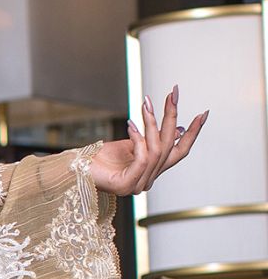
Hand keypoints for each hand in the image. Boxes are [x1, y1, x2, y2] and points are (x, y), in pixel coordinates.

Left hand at [88, 86, 207, 195]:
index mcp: (151, 171)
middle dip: (173, 117)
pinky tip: (131, 123)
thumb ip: (151, 138)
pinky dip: (139, 138)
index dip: (193, 133)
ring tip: (146, 103)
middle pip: (170, 147)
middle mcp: (148, 180)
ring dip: (152, 123)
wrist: (73, 168)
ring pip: (157, 150)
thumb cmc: (98, 156)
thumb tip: (177, 127)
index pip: (179, 152)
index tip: (204, 112)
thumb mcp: (131, 143)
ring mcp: (137, 185)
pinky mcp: (126, 185)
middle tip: (173, 93)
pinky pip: (143, 157)